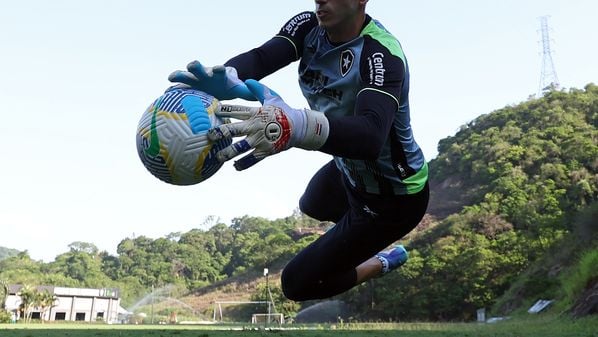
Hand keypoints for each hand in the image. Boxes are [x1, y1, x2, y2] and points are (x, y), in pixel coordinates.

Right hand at [168, 60, 255, 100]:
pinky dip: (172, 90)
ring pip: (185, 75)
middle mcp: (205, 73)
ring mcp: (195, 79)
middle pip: (199, 67)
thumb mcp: (239, 89)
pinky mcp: (187, 85)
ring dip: (179, 75)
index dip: (218, 69)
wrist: (219, 83)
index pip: (218, 69)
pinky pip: (178, 87)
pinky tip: (165, 95)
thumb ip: (247, 92)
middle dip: (196, 66)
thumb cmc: (230, 86)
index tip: (218, 68)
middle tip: (192, 65)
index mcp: (218, 74)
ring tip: (171, 77)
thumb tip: (256, 95)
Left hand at [210, 80, 329, 169]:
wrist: (299, 127)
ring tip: (217, 157)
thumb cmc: (284, 110)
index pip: (236, 110)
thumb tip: (247, 81)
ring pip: (240, 148)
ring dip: (227, 153)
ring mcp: (259, 141)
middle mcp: (255, 127)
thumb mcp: (272, 97)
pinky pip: (252, 159)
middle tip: (208, 135)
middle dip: (219, 133)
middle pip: (233, 130)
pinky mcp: (265, 151)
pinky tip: (234, 167)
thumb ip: (258, 89)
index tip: (212, 110)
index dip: (223, 110)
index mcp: (255, 113)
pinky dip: (243, 164)